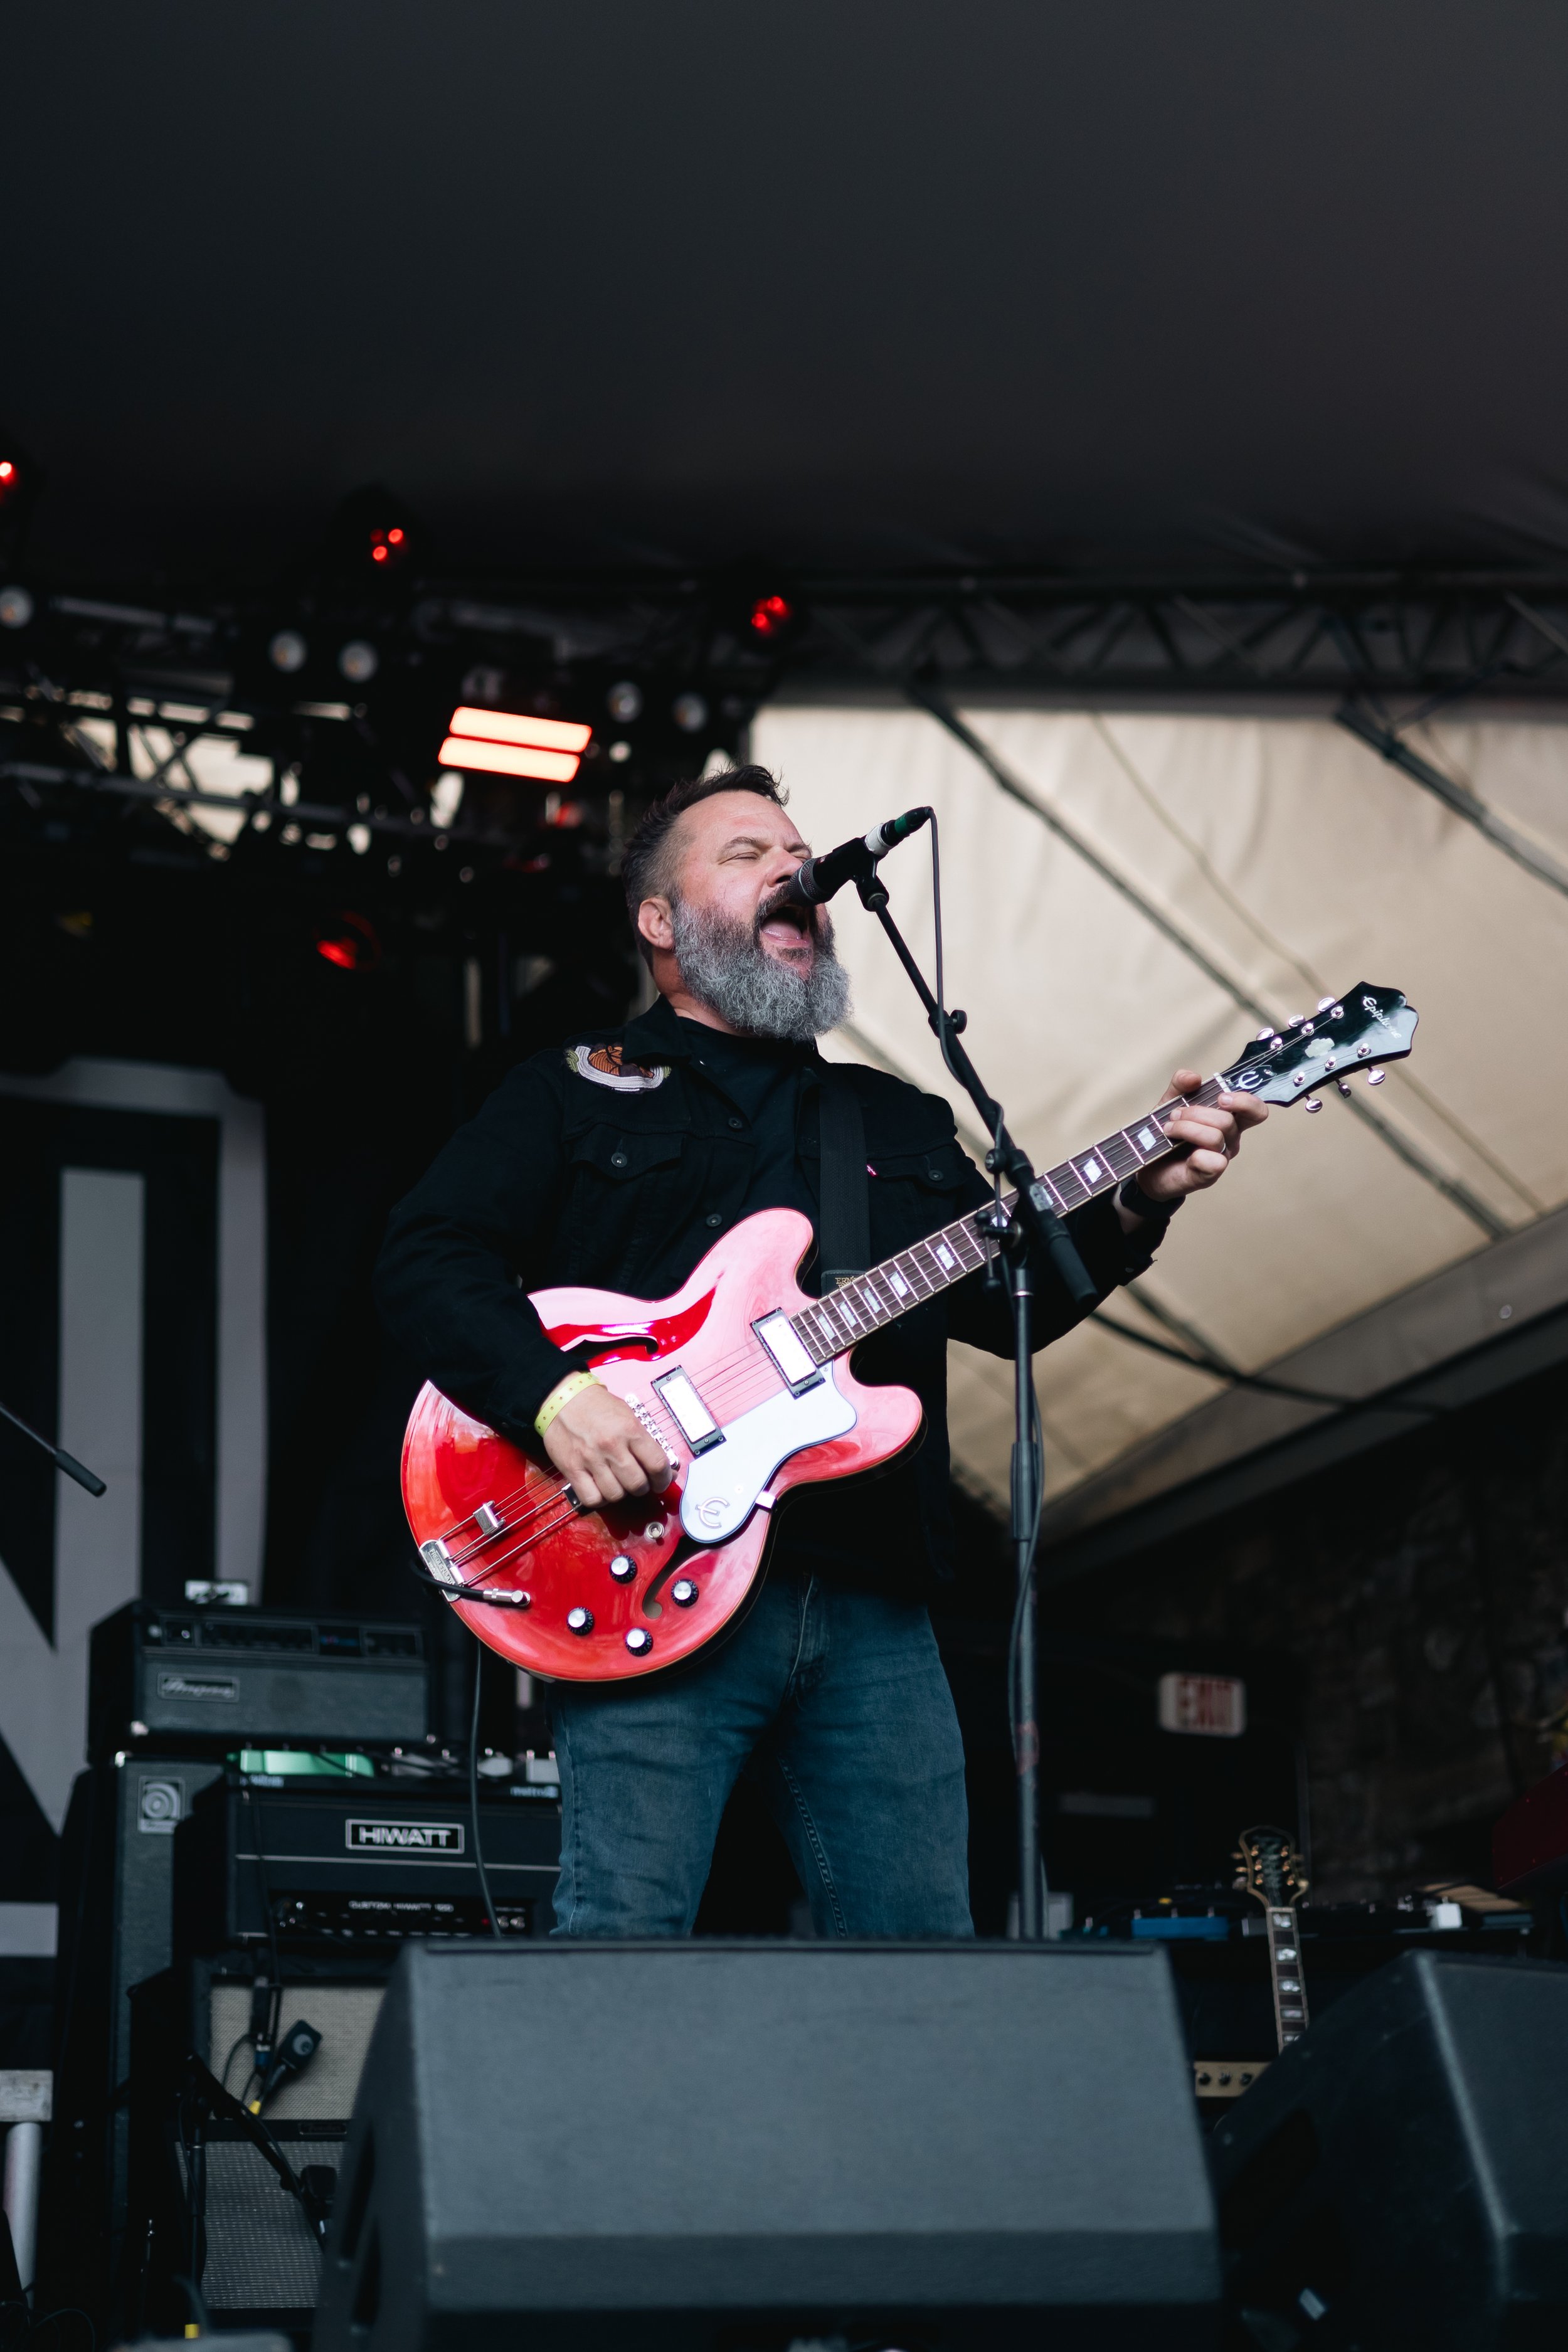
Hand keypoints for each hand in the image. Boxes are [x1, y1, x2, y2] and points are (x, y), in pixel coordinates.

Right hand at [541, 1382, 673, 1508]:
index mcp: (630, 1430)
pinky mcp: (572, 1469)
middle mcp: (611, 1445)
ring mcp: (591, 1459)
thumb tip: (666, 1469)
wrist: (562, 1398)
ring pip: (616, 1495)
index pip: (657, 1465)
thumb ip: (646, 1442)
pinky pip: (592, 1498)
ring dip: (620, 1493)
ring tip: (618, 1482)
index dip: (663, 1479)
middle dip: (642, 1487)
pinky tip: (601, 1488)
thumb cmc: (597, 1406)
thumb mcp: (628, 1415)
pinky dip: (600, 1498)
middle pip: (638, 1484)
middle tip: (638, 1481)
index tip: (661, 1481)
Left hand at [1118, 1068, 1267, 1222]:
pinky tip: (1178, 1152)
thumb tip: (1193, 1077)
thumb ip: (1180, 1085)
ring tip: (1168, 1129)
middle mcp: (1229, 1138)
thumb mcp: (1169, 1103)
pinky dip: (1195, 1155)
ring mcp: (1220, 1158)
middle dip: (1196, 1113)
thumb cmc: (1166, 1134)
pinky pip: (1213, 1162)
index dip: (1245, 1101)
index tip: (1221, 1097)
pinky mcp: (1208, 1176)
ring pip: (1216, 1137)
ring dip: (1187, 1128)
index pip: (1255, 1110)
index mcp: (1227, 1118)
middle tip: (1174, 1115)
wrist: (1147, 1165)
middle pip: (1228, 1120)